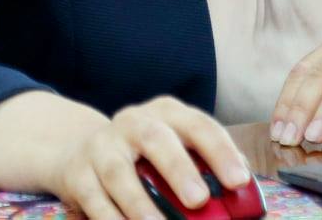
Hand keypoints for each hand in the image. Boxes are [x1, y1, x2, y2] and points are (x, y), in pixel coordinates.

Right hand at [48, 95, 250, 219]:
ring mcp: (102, 146)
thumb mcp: (174, 146)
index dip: (220, 151)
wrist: (79, 150)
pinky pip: (94, 200)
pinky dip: (112, 219)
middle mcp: (133, 122)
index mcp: (166, 113)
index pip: (198, 125)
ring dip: (140, 204)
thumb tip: (245, 192)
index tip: (240, 180)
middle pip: (155, 139)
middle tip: (199, 200)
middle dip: (178, 169)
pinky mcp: (77, 173)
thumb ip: (205, 165)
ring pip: (119, 173)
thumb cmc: (143, 155)